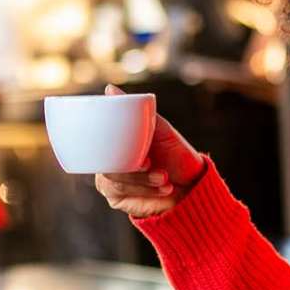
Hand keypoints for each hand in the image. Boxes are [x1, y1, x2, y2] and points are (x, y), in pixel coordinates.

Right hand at [95, 85, 206, 218]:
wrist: (192, 186)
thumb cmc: (176, 155)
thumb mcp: (160, 130)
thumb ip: (138, 112)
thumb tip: (110, 89)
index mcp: (115, 144)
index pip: (97, 142)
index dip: (108, 145)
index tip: (137, 150)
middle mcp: (110, 162)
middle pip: (105, 164)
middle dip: (130, 169)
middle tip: (150, 164)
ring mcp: (112, 182)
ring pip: (113, 181)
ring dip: (141, 181)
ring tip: (164, 177)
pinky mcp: (118, 200)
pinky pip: (122, 196)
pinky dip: (144, 192)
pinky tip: (163, 188)